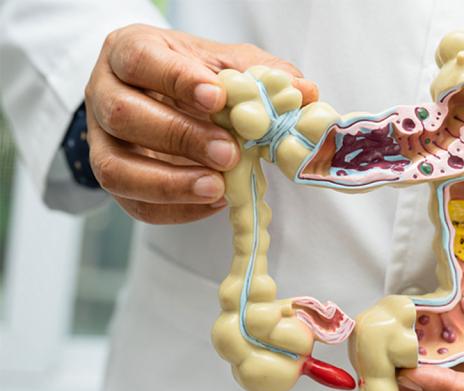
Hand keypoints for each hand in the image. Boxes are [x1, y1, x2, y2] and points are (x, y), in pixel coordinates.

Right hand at [84, 24, 317, 223]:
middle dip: (180, 137)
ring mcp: (102, 142)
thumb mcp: (227, 63)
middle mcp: (104, 94)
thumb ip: (261, 74)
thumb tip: (304, 92)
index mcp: (129, 52)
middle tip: (228, 153)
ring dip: (170, 183)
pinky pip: (134, 204)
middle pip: (123, 115)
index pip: (140, 60)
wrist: (167, 99)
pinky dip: (175, 209)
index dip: (176, 80)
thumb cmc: (197, 77)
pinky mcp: (114, 180)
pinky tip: (213, 201)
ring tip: (218, 187)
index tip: (217, 98)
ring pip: (115, 169)